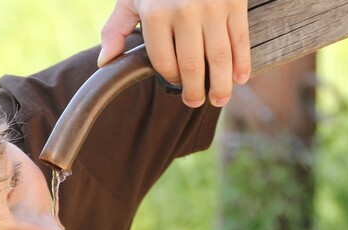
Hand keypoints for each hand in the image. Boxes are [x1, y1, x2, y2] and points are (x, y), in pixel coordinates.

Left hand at [98, 0, 250, 107]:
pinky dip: (241, 63)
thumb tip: (105, 62)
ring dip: (220, 85)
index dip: (171, 78)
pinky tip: (239, 79)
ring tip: (219, 99)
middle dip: (195, 90)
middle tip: (195, 101)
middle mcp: (185, 12)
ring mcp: (212, 8)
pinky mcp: (234, 3)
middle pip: (192, 65)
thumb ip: (116, 29)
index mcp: (156, 14)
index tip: (176, 84)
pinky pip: (239, 40)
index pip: (164, 62)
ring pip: (219, 58)